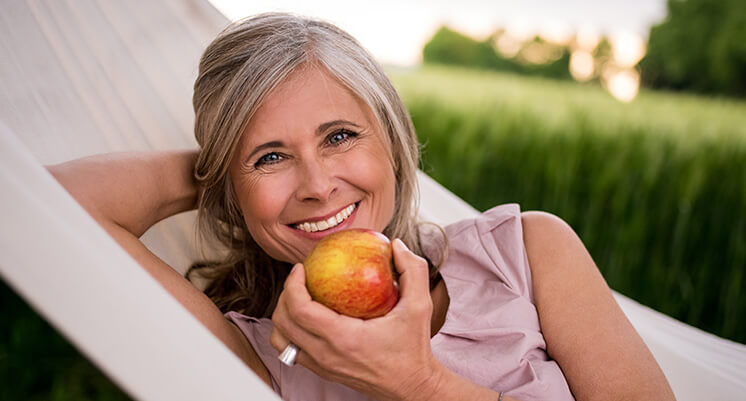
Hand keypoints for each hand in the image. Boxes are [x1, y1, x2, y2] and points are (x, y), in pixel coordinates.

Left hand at [270, 239, 443, 400]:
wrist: (411, 385)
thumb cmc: (413, 348)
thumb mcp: (420, 305)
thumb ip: (413, 270)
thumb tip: (397, 245)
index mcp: (344, 338)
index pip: (300, 310)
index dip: (292, 285)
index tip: (301, 268)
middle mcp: (326, 355)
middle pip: (283, 322)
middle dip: (285, 295)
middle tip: (300, 278)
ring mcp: (321, 366)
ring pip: (281, 339)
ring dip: (283, 315)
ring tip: (298, 297)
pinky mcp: (322, 371)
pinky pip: (292, 350)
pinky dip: (291, 330)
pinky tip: (308, 316)